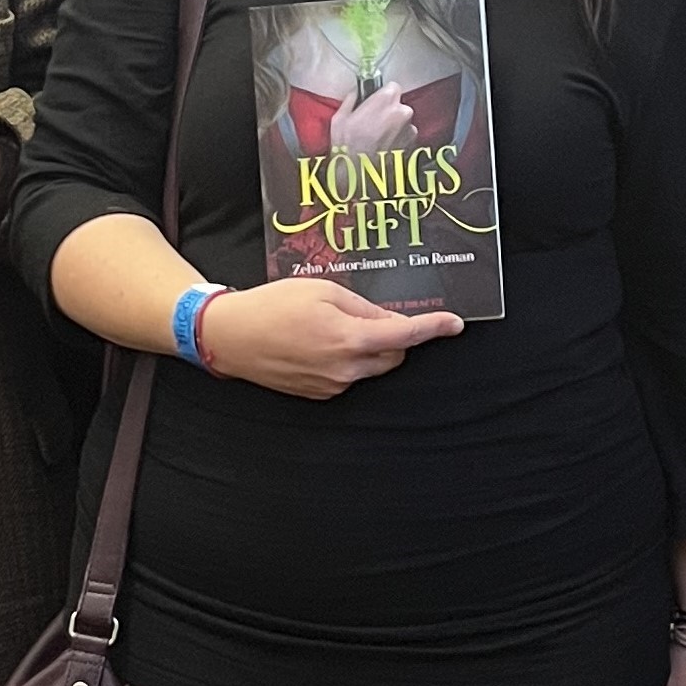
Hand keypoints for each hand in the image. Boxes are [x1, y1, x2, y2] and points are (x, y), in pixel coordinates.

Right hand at [197, 277, 461, 398]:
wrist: (231, 336)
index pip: (405, 335)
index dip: (434, 328)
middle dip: (395, 336)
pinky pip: (350, 376)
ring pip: (373, 367)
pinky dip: (349, 360)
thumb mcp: (324, 290)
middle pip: (394, 354)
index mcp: (349, 339)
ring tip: (334, 325)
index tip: (455, 324)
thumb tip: (393, 319)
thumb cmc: (274, 305)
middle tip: (371, 313)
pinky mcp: (319, 394)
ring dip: (370, 348)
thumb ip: (364, 307)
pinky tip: (320, 342)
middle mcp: (345, 369)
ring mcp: (332, 386)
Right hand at [329, 82, 416, 156]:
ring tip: (377, 138)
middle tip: (372, 122)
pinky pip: (405, 135)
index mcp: (385, 100)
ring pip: (402, 121)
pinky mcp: (412, 144)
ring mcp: (410, 129)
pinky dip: (397, 139)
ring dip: (393, 126)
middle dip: (388, 111)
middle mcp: (402, 112)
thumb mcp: (340, 119)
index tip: (376, 101)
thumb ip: (351, 100)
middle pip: (398, 104)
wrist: (360, 177)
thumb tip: (355, 93)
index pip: (393, 86)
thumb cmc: (348, 148)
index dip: (383, 94)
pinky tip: (383, 147)